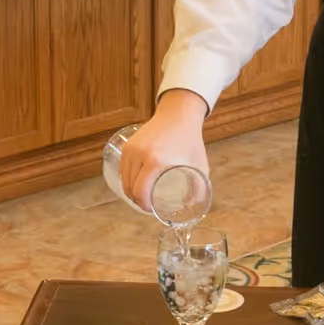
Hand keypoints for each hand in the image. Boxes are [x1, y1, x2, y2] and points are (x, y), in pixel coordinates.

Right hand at [120, 89, 209, 211]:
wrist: (179, 115)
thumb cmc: (190, 140)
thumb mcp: (200, 165)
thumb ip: (199, 189)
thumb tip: (191, 207)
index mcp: (156, 161)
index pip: (140, 191)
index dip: (143, 205)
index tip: (150, 209)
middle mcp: (140, 154)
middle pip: (129, 187)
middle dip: (136, 200)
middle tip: (147, 205)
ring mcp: (132, 148)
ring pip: (124, 178)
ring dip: (130, 190)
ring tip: (140, 196)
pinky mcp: (128, 145)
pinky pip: (123, 167)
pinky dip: (126, 178)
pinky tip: (134, 183)